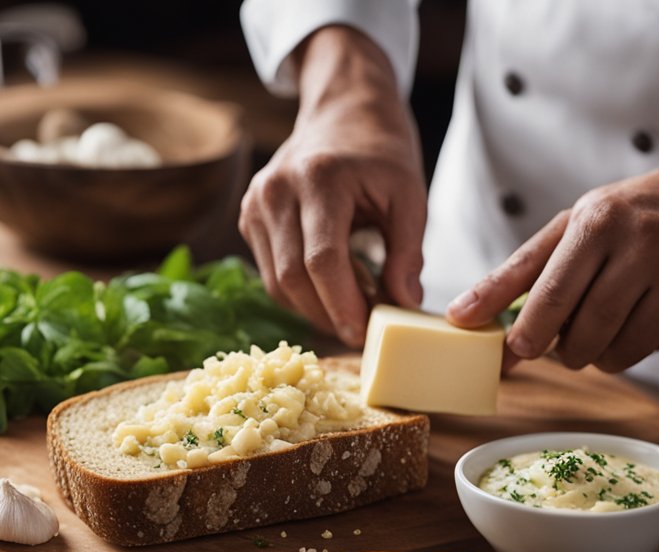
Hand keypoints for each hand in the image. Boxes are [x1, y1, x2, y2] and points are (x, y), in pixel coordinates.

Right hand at [240, 26, 426, 347]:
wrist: (342, 111)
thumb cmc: (380, 152)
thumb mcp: (410, 195)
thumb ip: (408, 252)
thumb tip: (403, 306)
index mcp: (319, 177)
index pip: (321, 259)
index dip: (342, 304)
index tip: (365, 333)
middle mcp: (277, 189)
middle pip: (292, 277)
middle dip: (327, 314)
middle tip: (363, 331)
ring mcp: (256, 203)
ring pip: (276, 282)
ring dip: (313, 308)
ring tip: (351, 309)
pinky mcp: (248, 216)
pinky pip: (270, 272)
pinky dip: (300, 292)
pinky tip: (330, 289)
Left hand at [446, 114, 658, 372]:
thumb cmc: (630, 213)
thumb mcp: (568, 226)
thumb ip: (514, 274)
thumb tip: (462, 316)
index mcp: (600, 223)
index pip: (553, 294)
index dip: (528, 332)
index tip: (512, 350)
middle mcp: (644, 249)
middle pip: (583, 332)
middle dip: (558, 347)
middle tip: (551, 338)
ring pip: (612, 354)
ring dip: (590, 352)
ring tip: (596, 320)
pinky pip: (642, 355)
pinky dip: (624, 349)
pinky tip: (632, 317)